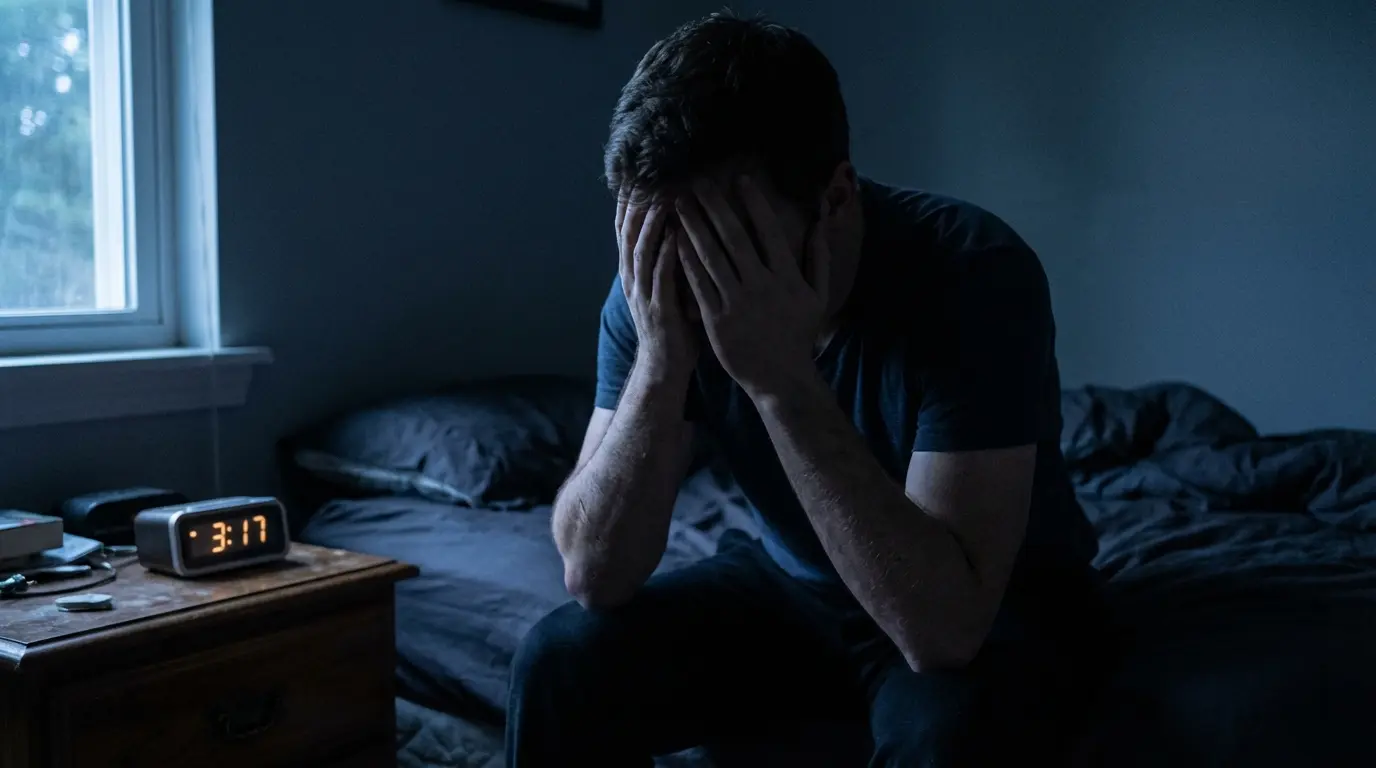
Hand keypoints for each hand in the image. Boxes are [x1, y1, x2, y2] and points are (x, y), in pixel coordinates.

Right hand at [617, 193, 698, 378]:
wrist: (664, 366)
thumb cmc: (672, 324)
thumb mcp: (665, 285)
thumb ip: (667, 258)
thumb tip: (678, 225)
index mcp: (633, 271)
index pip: (625, 229)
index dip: (628, 201)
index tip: (634, 173)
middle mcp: (633, 279)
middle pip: (628, 234)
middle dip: (635, 203)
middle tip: (644, 175)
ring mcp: (643, 294)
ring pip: (641, 251)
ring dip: (650, 224)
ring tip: (661, 197)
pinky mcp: (658, 309)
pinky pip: (660, 277)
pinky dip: (666, 254)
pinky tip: (675, 235)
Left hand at [675, 177, 829, 397]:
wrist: (781, 377)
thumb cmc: (799, 335)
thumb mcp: (818, 297)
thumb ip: (819, 258)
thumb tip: (820, 223)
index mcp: (786, 276)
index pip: (768, 231)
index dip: (753, 203)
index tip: (739, 179)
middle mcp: (761, 285)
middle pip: (734, 237)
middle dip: (714, 206)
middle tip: (698, 182)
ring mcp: (737, 302)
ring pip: (712, 256)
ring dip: (694, 226)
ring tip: (680, 204)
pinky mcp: (717, 320)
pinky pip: (698, 284)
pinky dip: (686, 260)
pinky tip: (676, 240)